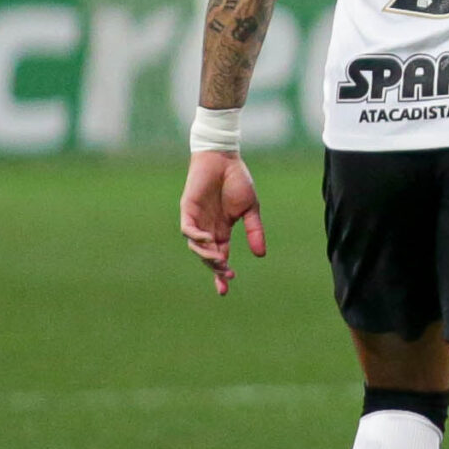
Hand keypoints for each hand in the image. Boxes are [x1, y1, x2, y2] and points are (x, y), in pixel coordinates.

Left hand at [180, 151, 264, 295]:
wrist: (224, 159)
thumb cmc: (238, 181)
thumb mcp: (251, 209)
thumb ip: (255, 230)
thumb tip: (261, 255)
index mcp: (222, 230)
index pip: (220, 256)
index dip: (220, 273)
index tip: (224, 290)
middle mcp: (208, 228)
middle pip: (208, 256)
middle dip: (216, 268)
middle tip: (227, 274)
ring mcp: (197, 220)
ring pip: (196, 246)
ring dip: (207, 256)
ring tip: (219, 260)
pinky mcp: (188, 210)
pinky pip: (188, 230)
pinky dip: (197, 238)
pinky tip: (209, 240)